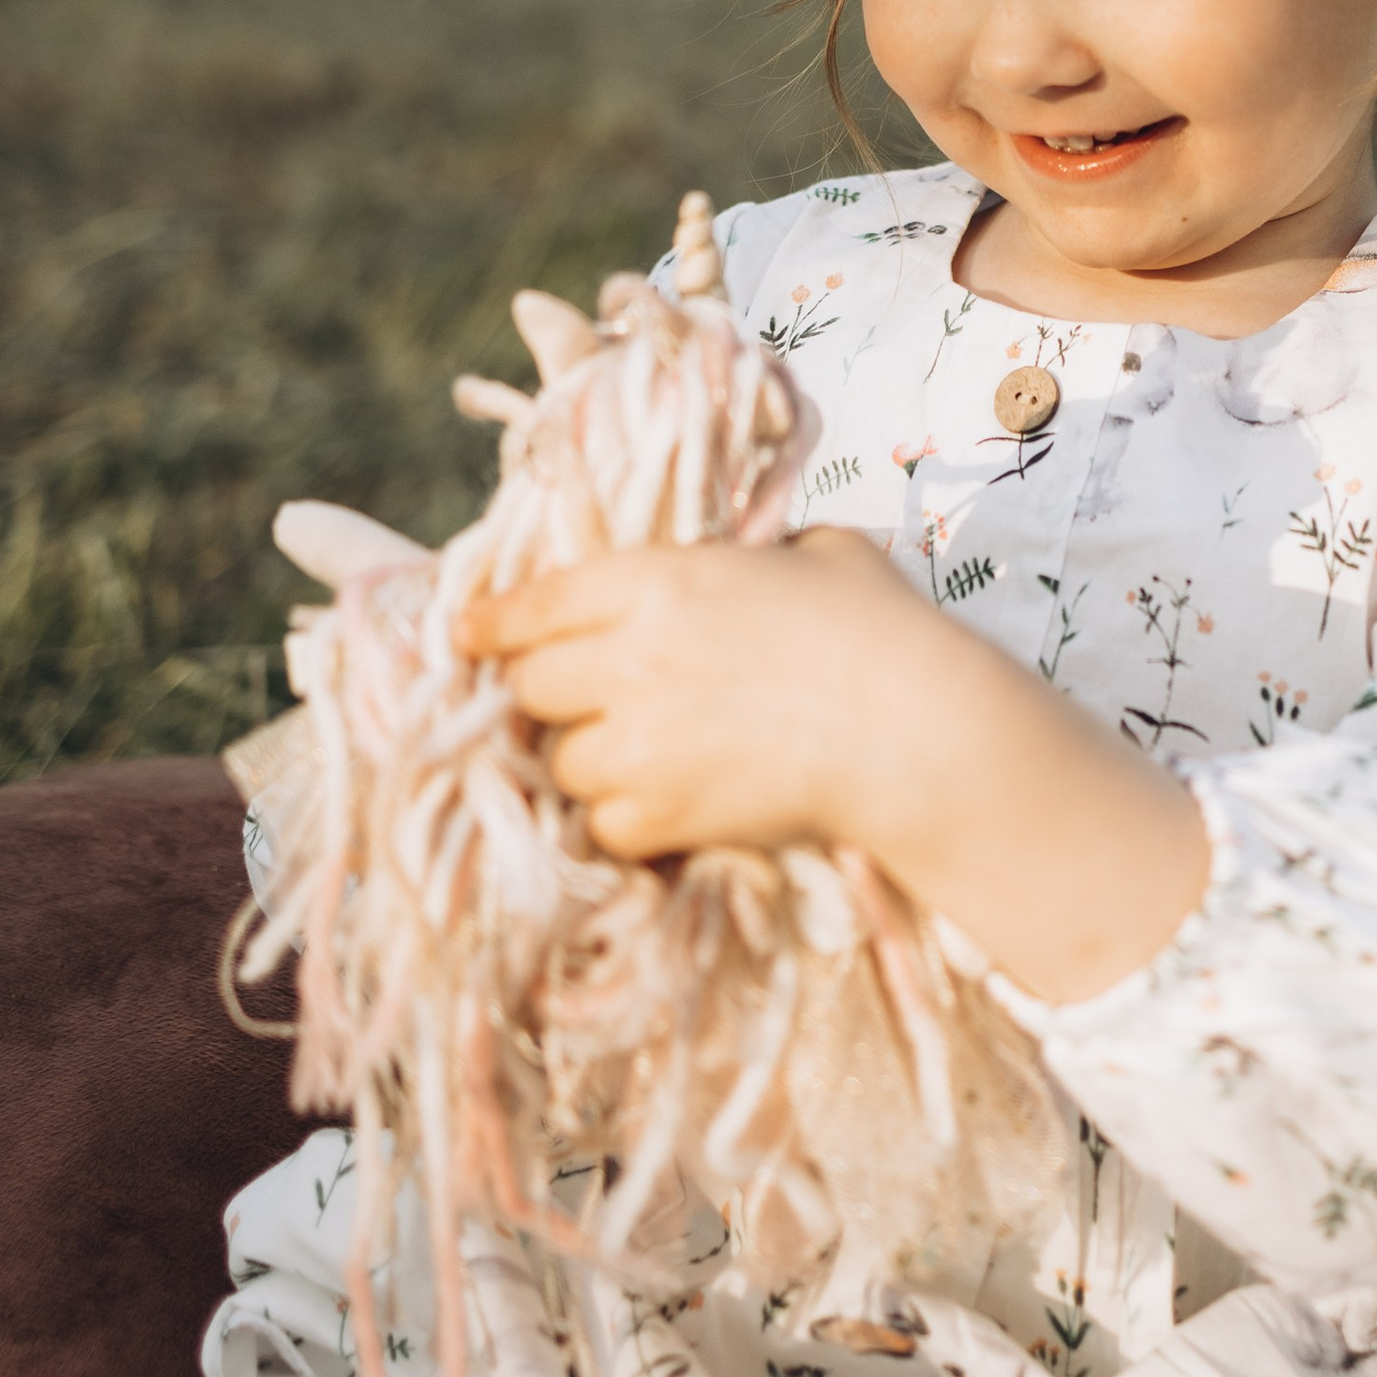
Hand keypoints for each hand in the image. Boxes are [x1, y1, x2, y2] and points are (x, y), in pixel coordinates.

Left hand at [460, 528, 1209, 1000]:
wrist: (911, 728)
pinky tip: (666, 804)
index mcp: (658, 579)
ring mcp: (639, 741)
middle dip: (552, 692)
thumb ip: (759, 554)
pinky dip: (624, 819)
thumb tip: (756, 560)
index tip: (466, 636)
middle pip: (531, 684)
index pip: (535, 602)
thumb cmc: (877, 625)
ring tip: (639, 758)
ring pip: (561, 760)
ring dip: (588, 760)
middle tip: (587, 700)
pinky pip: (602, 823)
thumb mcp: (816, 552)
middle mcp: (629, 656)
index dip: (492, 622)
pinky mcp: (662, 813)